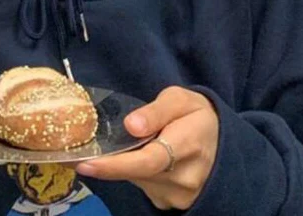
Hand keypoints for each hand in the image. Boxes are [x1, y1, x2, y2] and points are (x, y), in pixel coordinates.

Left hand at [68, 86, 219, 210]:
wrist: (223, 143)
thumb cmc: (196, 115)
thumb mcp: (180, 99)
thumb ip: (156, 111)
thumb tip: (131, 125)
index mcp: (189, 144)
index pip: (148, 160)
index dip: (115, 164)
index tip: (86, 163)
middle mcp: (185, 177)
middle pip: (137, 172)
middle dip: (109, 162)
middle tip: (80, 153)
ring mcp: (179, 195)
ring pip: (137, 180)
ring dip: (123, 164)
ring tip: (121, 146)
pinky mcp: (171, 202)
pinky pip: (143, 186)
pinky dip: (132, 172)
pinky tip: (135, 157)